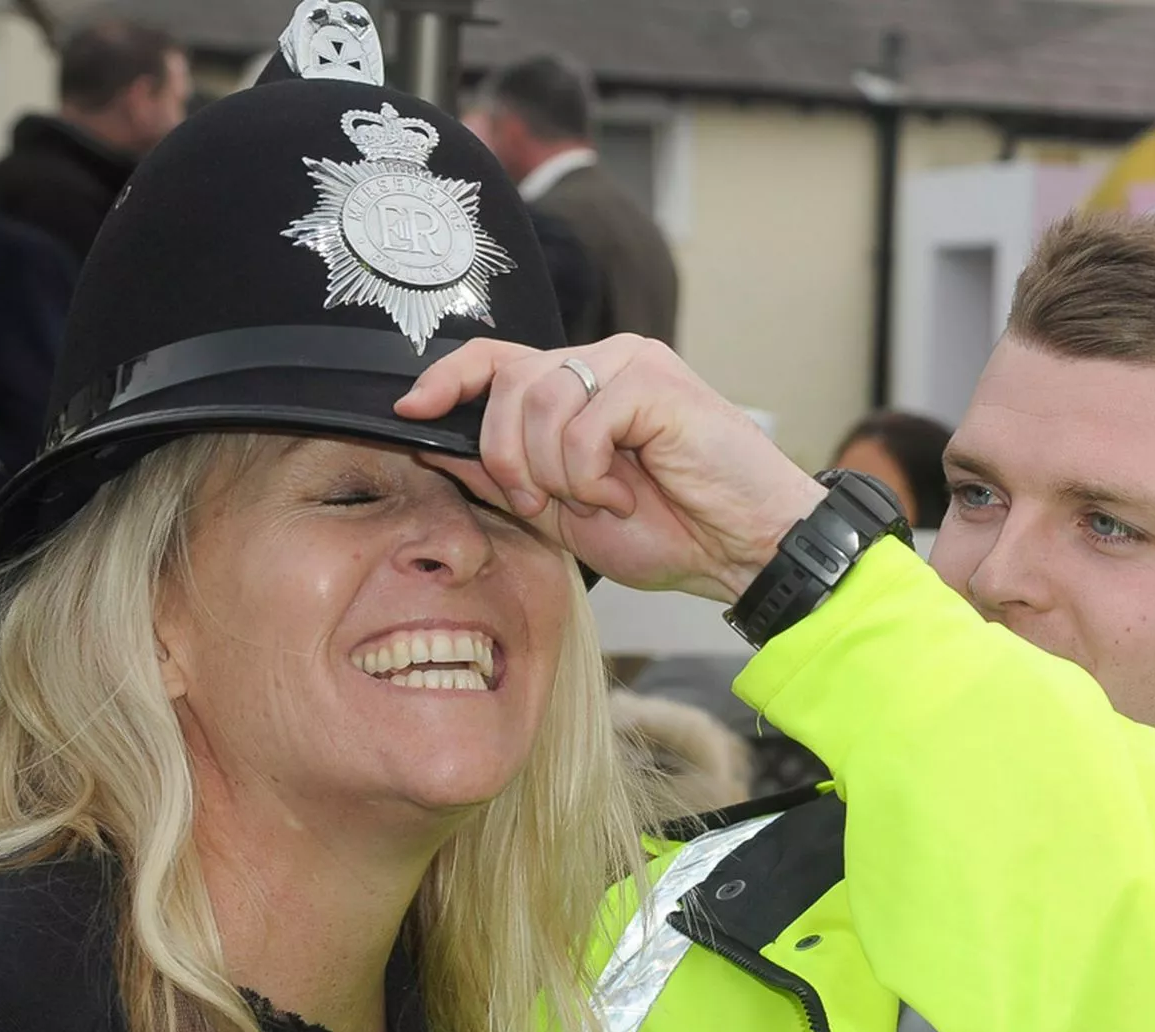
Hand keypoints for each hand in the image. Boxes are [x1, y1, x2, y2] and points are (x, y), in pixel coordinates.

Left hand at [396, 335, 823, 601]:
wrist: (744, 549)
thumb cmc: (674, 531)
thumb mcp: (565, 512)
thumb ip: (506, 474)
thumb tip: (437, 442)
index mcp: (580, 386)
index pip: (495, 358)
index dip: (446, 378)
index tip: (410, 409)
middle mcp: (604, 361)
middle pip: (506, 383)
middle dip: (509, 457)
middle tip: (551, 501)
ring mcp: (631, 364)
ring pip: (539, 401)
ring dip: (556, 471)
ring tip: (602, 498)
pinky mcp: (654, 381)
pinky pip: (582, 422)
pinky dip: (592, 473)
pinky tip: (628, 491)